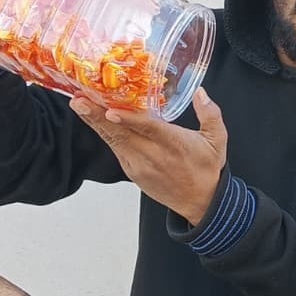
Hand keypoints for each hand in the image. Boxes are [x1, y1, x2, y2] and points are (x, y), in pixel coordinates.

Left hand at [71, 88, 227, 224]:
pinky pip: (116, 148)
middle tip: (79, 99)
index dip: (128, 120)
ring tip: (78, 105)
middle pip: (121, 134)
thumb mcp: (217, 140)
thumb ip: (210, 114)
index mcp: (174, 144)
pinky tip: (92, 119)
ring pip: (114, 141)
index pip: (148, 129)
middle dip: (98, 116)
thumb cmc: (206, 169)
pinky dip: (103, 133)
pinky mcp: (132, 171)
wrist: (201, 202)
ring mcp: (139, 165)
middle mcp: (153, 155)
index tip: (109, 111)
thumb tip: (201, 92)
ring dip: (94, 122)